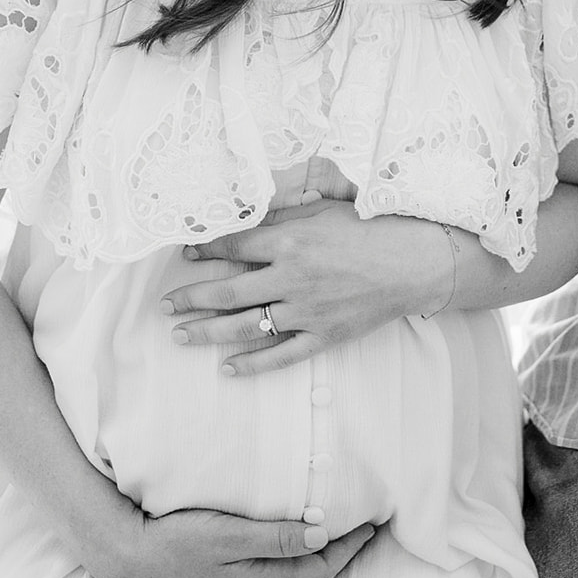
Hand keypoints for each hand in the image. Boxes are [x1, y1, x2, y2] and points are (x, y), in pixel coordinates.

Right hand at [89, 500, 376, 577]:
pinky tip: (294, 553)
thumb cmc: (176, 540)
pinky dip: (295, 566)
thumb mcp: (228, 535)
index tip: (370, 525)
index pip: (318, 568)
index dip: (348, 548)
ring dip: (320, 562)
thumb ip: (273, 537)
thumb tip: (319, 536)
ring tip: (340, 540)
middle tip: (366, 531)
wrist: (129, 557)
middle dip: (342, 556)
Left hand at [160, 197, 452, 377]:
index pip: (234, 246)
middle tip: (164, 304)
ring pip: (244, 326)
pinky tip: (226, 368)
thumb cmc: (371, 228)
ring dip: (207, 331)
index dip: (205, 249)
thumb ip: (286, 214)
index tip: (184, 253)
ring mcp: (306, 311)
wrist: (413, 262)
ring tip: (179, 335)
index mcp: (291, 242)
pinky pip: (280, 356)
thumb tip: (248, 211)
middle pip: (227, 291)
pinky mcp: (322, 336)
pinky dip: (252, 364)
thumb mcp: (326, 209)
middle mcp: (291, 278)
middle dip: (191, 297)